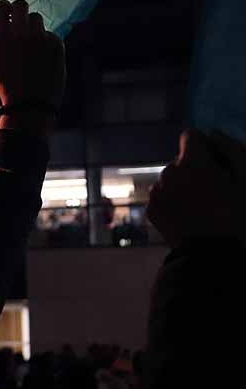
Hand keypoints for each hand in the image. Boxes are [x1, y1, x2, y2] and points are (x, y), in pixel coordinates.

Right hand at [0, 0, 65, 133]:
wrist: (30, 104)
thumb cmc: (9, 83)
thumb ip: (1, 37)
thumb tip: (7, 20)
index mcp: (1, 38)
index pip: (1, 6)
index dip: (3, 9)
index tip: (6, 16)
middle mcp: (21, 34)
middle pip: (21, 4)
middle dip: (19, 11)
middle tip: (20, 24)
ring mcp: (40, 38)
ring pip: (37, 18)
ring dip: (33, 26)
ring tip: (32, 44)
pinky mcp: (56, 44)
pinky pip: (50, 33)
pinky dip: (46, 41)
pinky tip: (43, 56)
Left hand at [147, 129, 245, 247]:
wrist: (213, 257)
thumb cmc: (237, 217)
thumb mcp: (245, 181)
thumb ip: (232, 150)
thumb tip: (214, 132)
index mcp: (191, 162)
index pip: (191, 136)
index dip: (206, 146)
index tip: (217, 162)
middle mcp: (168, 172)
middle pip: (181, 161)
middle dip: (195, 169)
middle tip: (215, 192)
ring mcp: (156, 192)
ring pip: (171, 180)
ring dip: (184, 186)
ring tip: (204, 208)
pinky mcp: (151, 209)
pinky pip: (162, 197)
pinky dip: (174, 202)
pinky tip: (191, 217)